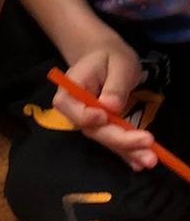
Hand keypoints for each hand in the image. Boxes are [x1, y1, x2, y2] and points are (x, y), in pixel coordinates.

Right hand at [53, 45, 153, 168]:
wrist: (105, 59)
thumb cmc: (109, 57)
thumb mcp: (117, 63)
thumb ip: (114, 85)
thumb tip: (110, 107)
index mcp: (70, 90)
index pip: (73, 108)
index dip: (87, 116)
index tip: (104, 116)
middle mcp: (75, 111)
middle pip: (93, 129)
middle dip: (119, 139)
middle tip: (147, 141)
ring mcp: (88, 122)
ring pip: (105, 139)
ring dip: (127, 151)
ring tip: (150, 159)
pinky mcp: (102, 128)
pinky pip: (113, 142)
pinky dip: (127, 153)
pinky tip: (140, 163)